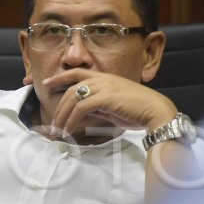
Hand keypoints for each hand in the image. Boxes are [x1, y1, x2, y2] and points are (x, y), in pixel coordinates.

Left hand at [41, 68, 176, 141]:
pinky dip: (72, 120)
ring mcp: (104, 87)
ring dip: (63, 116)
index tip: (47, 83)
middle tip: (53, 122)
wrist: (156, 111)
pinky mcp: (106, 97)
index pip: (77, 73)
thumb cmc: (137, 111)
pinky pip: (81, 108)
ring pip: (73, 98)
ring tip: (58, 130)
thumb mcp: (112, 108)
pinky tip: (69, 130)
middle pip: (71, 88)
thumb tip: (80, 115)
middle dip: (59, 106)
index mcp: (105, 78)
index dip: (60, 77)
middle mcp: (103, 79)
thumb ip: (97, 108)